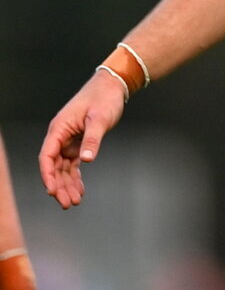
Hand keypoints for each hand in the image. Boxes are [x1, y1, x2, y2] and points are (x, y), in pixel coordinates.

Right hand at [38, 72, 125, 208]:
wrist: (113, 86)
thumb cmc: (104, 98)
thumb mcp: (100, 119)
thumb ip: (92, 139)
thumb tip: (86, 159)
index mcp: (59, 128)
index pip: (47, 156)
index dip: (48, 175)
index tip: (52, 191)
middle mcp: (60, 135)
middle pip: (54, 166)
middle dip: (59, 186)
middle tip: (67, 204)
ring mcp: (69, 140)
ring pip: (63, 167)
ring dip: (67, 184)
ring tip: (74, 201)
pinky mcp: (78, 142)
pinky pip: (73, 164)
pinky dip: (75, 176)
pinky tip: (80, 189)